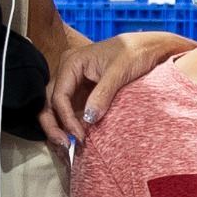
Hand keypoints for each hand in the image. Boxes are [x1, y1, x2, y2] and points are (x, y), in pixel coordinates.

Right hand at [43, 30, 192, 140]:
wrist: (149, 48)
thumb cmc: (134, 53)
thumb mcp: (119, 72)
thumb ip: (103, 95)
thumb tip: (88, 120)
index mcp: (72, 62)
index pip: (58, 96)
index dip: (66, 119)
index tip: (80, 136)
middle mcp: (67, 72)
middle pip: (48, 103)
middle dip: (53, 126)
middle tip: (64, 146)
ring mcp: (74, 83)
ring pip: (55, 109)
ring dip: (59, 128)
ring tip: (67, 149)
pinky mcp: (82, 92)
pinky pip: (69, 111)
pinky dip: (70, 125)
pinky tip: (76, 139)